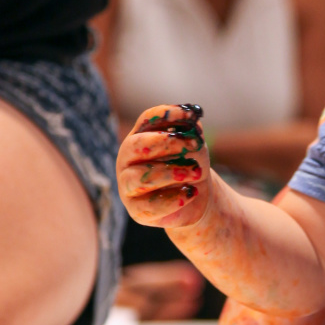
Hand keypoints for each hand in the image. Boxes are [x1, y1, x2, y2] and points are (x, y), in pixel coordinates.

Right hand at [117, 103, 210, 227]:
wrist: (194, 194)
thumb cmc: (190, 163)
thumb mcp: (194, 145)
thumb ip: (191, 133)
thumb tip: (192, 124)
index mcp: (139, 136)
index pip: (147, 120)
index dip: (168, 114)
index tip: (192, 116)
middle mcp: (127, 159)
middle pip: (136, 146)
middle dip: (167, 143)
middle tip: (195, 145)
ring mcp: (127, 185)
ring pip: (139, 178)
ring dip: (171, 173)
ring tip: (196, 173)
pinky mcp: (136, 209)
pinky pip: (150, 206)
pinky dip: (173, 199)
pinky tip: (191, 192)